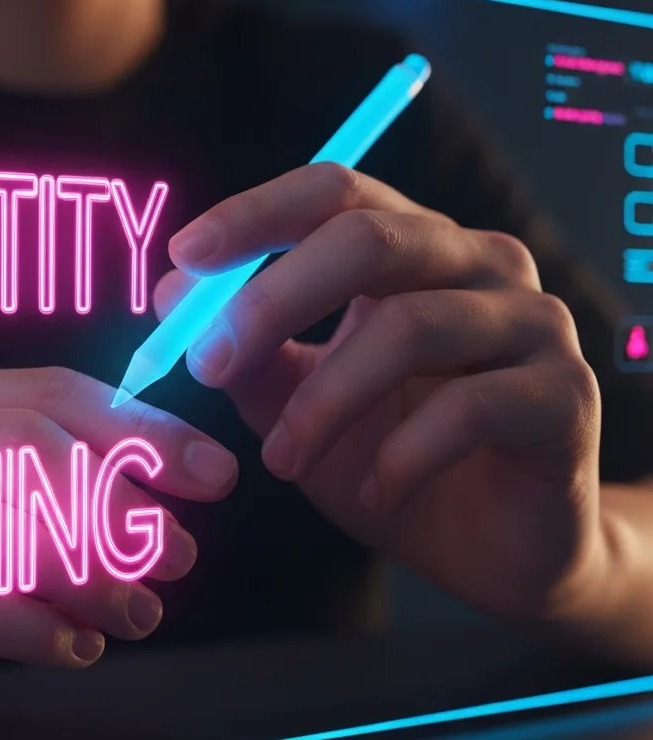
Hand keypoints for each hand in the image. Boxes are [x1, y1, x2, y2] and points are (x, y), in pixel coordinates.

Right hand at [0, 368, 237, 735]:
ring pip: (0, 524)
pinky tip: (72, 646)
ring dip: (92, 574)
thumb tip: (155, 515)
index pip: (48, 394)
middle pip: (29, 448)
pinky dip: (33, 626)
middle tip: (176, 556)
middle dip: (122, 504)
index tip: (210, 474)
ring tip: (136, 613)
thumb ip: (37, 496)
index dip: (140, 430)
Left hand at [156, 164, 605, 624]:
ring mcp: (532, 323)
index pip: (336, 193)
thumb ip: (246, 349)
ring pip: (410, 328)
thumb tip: (174, 292)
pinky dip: (400, 455)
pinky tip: (376, 492)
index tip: (182, 254)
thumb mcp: (298, 403)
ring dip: (324, 402)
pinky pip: (469, 408)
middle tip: (204, 365)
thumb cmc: (388, 457)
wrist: (491, 547)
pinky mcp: (565, 395)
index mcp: (414, 248)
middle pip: (369, 240)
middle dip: (270, 300)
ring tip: (281, 462)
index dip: (256, 214)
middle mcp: (479, 263)